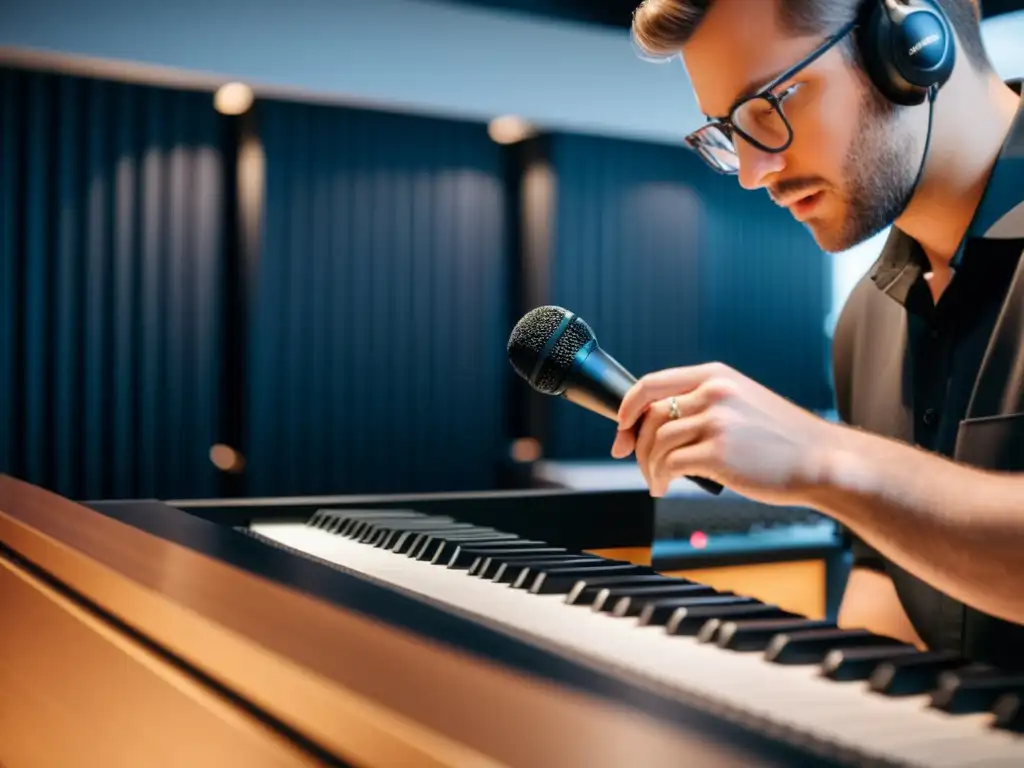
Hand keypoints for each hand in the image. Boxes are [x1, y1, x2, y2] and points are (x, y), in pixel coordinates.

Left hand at [610, 362, 839, 504]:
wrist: (822, 461)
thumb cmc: (782, 440)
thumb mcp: (743, 403)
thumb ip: (703, 404)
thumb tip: (656, 424)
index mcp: (716, 376)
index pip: (652, 382)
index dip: (628, 406)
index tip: (620, 428)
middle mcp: (714, 393)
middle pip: (650, 415)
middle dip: (635, 443)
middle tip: (636, 462)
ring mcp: (717, 422)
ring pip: (657, 442)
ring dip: (648, 466)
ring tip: (657, 481)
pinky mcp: (719, 453)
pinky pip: (669, 465)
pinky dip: (659, 479)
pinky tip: (664, 488)